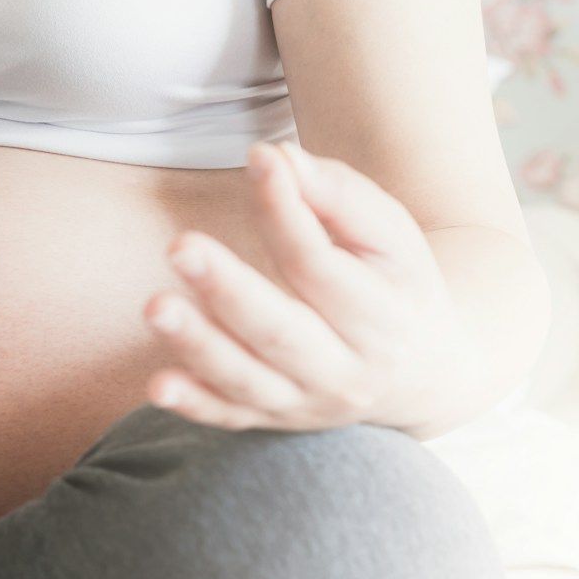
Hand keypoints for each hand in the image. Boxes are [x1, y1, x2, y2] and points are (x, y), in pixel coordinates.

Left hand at [143, 142, 475, 434]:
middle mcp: (348, 371)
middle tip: (181, 247)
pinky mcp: (275, 421)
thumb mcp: (391, 236)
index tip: (256, 160)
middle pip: (280, 331)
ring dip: (198, 345)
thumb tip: (277, 158)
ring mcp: (309, 403)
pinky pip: (229, 418)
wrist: (423, 375)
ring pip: (248, 379)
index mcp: (384, 319)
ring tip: (155, 306)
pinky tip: (157, 387)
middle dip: (229, 290)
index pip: (321, 266)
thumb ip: (338, 195)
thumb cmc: (396, 285)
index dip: (285, 214)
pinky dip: (194, 405)